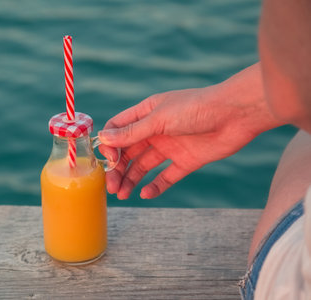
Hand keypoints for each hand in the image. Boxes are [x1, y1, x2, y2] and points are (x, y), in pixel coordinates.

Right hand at [99, 64, 283, 198]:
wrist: (237, 114)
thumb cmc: (197, 107)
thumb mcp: (160, 119)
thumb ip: (132, 132)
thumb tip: (103, 138)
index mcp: (146, 114)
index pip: (117, 130)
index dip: (109, 145)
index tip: (109, 160)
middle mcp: (155, 130)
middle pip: (128, 151)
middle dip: (118, 169)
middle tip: (112, 187)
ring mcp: (170, 146)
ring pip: (144, 166)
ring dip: (132, 179)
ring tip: (123, 195)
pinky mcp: (186, 161)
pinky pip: (166, 176)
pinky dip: (156, 186)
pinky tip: (145, 194)